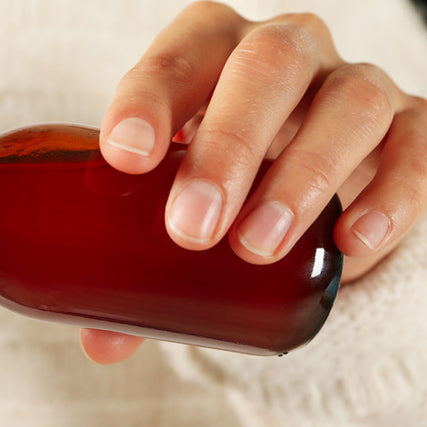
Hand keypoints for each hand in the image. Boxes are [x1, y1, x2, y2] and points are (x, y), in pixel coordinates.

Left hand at [84, 2, 426, 363]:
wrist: (297, 178)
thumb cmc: (217, 180)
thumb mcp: (169, 201)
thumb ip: (131, 264)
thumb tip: (99, 342)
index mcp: (209, 52)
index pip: (179, 55)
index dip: (149, 98)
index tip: (126, 158)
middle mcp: (285, 52)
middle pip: (266, 67)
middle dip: (227, 146)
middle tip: (192, 228)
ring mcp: (351, 85)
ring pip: (348, 103)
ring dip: (303, 176)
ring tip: (257, 247)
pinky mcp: (409, 127)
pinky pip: (417, 148)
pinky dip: (391, 196)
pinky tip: (351, 244)